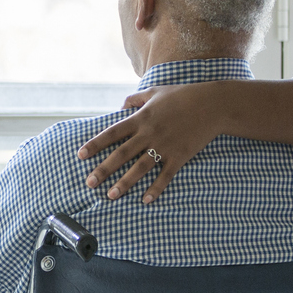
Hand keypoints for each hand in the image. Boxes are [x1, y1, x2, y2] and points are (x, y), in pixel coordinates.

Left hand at [73, 81, 229, 203]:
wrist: (212, 105)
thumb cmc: (183, 95)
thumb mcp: (155, 92)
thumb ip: (135, 99)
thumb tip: (121, 106)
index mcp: (141, 118)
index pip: (112, 132)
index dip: (95, 144)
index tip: (80, 155)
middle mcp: (149, 133)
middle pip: (122, 154)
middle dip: (103, 169)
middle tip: (89, 183)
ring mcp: (164, 146)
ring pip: (140, 168)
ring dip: (124, 183)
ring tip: (110, 196)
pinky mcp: (179, 156)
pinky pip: (165, 175)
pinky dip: (156, 188)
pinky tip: (145, 200)